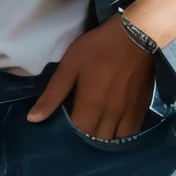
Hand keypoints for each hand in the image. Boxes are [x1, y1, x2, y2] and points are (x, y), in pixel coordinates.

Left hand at [26, 0, 175, 139]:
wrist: (138, 34)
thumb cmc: (99, 48)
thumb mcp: (70, 65)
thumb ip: (53, 94)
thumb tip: (33, 119)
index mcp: (90, 106)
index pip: (78, 134)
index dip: (69, 135)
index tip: (63, 128)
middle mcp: (110, 116)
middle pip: (96, 141)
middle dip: (86, 139)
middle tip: (79, 129)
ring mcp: (128, 114)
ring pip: (115, 140)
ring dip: (104, 139)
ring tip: (96, 130)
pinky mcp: (142, 108)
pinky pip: (132, 133)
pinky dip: (121, 135)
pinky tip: (115, 128)